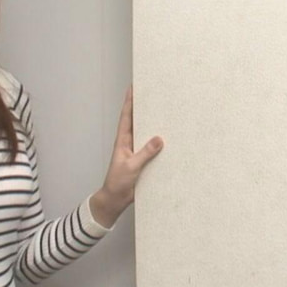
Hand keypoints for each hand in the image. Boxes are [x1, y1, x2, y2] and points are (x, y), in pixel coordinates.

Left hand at [90, 86, 163, 226]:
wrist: (115, 200)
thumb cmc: (117, 182)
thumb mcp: (131, 166)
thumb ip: (145, 153)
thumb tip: (159, 139)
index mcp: (123, 140)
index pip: (127, 116)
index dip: (129, 101)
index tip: (134, 86)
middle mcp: (130, 142)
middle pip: (138, 120)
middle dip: (144, 107)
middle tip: (154, 93)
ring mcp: (137, 151)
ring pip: (147, 133)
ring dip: (154, 123)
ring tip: (165, 110)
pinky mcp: (144, 160)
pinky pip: (153, 147)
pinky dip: (160, 141)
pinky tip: (170, 138)